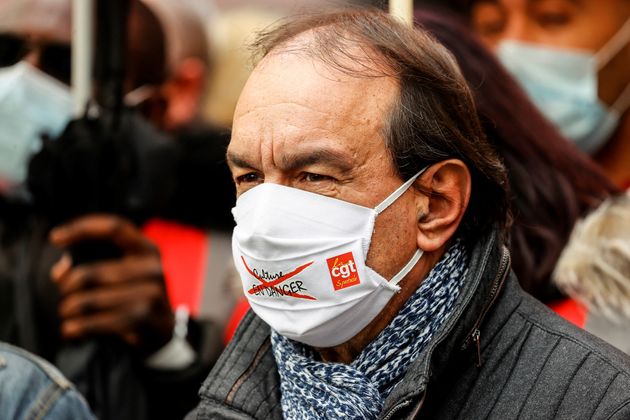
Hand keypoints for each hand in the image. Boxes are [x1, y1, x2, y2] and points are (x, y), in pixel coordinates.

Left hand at [50, 214, 174, 353]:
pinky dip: (76, 328)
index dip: (82, 228)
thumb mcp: (123, 271)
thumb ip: (93, 262)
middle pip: (90, 273)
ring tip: (68, 313)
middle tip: (63, 293)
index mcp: (147, 249)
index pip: (114, 228)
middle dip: (66, 285)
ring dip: (69, 309)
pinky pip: (95, 323)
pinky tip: (71, 329)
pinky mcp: (143, 319)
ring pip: (88, 300)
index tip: (55, 238)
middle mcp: (152, 268)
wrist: (163, 328)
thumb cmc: (134, 294)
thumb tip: (61, 271)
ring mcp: (150, 294)